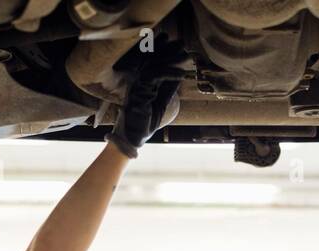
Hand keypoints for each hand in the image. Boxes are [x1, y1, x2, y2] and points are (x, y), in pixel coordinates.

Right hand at [104, 37, 190, 157]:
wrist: (132, 138)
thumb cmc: (144, 124)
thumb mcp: (161, 104)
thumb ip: (168, 89)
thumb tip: (179, 75)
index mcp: (141, 83)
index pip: (151, 62)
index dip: (162, 51)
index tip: (173, 43)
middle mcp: (137, 81)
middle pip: (151, 59)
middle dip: (167, 50)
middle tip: (181, 43)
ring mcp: (137, 86)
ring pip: (153, 65)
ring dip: (171, 59)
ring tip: (185, 56)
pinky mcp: (139, 92)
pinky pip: (155, 77)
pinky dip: (169, 74)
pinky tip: (181, 74)